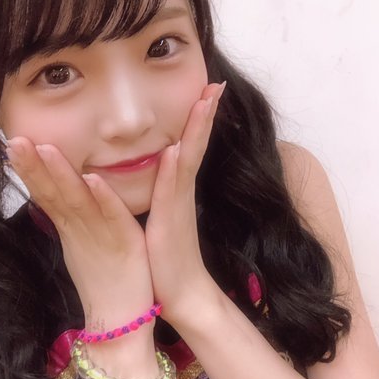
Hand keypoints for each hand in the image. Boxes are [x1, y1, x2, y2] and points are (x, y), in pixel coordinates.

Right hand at [6, 138, 153, 326]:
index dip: (29, 170)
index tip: (13, 144)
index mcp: (70, 228)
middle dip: (32, 166)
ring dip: (60, 174)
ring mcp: (98, 237)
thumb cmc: (104, 283)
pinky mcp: (124, 244)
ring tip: (44, 149)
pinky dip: (101, 198)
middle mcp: (79, 230)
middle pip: (51, 194)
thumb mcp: (82, 246)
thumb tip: (57, 199)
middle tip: (13, 140)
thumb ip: (71, 220)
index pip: (44, 193)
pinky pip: (111, 217)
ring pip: (76, 200)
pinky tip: (91, 179)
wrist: (120, 325)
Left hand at [145, 82, 225, 322]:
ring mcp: (179, 205)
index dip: (198, 118)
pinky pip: (170, 192)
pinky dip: (173, 170)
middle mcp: (182, 191)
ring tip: (205, 101)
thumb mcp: (164, 214)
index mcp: (178, 188)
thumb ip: (164, 190)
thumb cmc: (167, 255)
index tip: (207, 90)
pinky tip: (175, 150)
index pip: (190, 144)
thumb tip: (163, 166)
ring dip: (196, 130)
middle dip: (205, 114)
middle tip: (215, 85)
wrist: (181, 293)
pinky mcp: (169, 223)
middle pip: (196, 144)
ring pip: (188, 160)